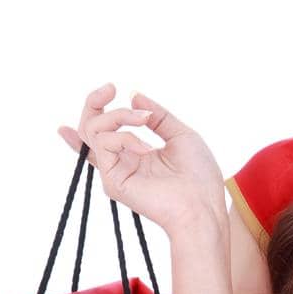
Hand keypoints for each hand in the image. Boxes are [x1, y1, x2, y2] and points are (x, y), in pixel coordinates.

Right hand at [58, 83, 226, 231]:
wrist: (203, 205)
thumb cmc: (198, 176)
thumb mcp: (180, 134)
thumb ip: (157, 116)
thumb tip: (133, 95)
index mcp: (135, 152)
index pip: (104, 131)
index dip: (95, 108)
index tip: (110, 89)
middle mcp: (121, 161)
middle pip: (89, 128)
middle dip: (94, 103)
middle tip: (111, 88)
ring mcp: (115, 171)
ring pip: (93, 131)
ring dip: (119, 115)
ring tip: (144, 120)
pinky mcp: (113, 181)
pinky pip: (104, 144)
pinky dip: (124, 136)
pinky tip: (146, 147)